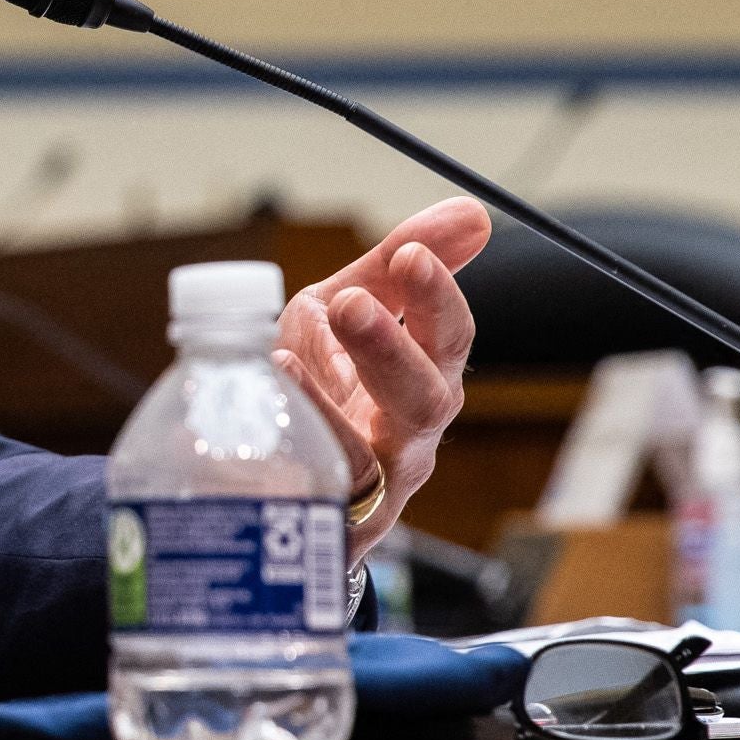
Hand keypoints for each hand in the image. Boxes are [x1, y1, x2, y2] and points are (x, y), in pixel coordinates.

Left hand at [273, 199, 489, 557]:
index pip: (449, 338)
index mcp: (423, 380)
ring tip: (292, 350)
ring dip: (331, 405)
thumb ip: (392, 266)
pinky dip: (292, 439)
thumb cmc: (321, 390)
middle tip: (350, 302)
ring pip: (373, 456)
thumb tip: (472, 211)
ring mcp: (369, 490)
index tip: (411, 252)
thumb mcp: (344, 315)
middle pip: (425, 400)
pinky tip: (268, 388)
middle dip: (392, 349)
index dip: (437, 297)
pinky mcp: (324, 529)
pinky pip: (317, 490)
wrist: (278, 487)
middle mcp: (407, 439)